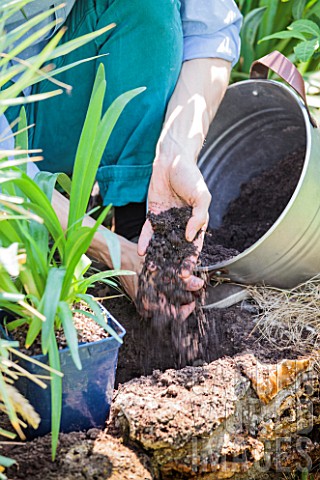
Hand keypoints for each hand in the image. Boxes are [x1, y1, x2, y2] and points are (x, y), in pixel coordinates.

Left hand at [137, 155, 209, 318]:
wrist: (172, 159)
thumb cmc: (190, 175)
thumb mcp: (202, 196)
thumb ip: (199, 216)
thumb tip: (190, 236)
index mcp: (195, 223)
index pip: (194, 246)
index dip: (191, 261)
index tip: (187, 274)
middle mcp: (180, 225)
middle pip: (177, 249)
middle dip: (174, 265)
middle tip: (169, 279)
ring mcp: (166, 221)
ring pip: (161, 243)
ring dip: (157, 256)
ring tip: (152, 270)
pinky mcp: (152, 215)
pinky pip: (148, 231)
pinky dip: (145, 241)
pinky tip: (142, 252)